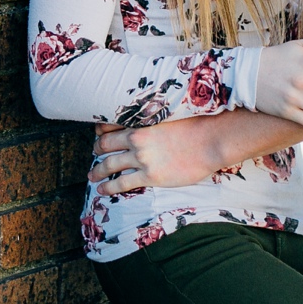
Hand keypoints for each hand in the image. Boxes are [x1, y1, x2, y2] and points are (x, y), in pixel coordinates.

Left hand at [89, 117, 222, 193]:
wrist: (210, 141)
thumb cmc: (195, 125)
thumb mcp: (169, 113)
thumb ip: (153, 117)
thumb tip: (148, 120)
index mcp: (139, 121)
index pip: (109, 124)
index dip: (100, 130)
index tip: (98, 134)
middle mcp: (136, 138)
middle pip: (105, 144)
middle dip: (96, 150)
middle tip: (93, 154)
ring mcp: (141, 157)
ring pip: (109, 164)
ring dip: (98, 171)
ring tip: (92, 176)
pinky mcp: (150, 175)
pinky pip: (122, 182)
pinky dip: (109, 187)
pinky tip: (102, 190)